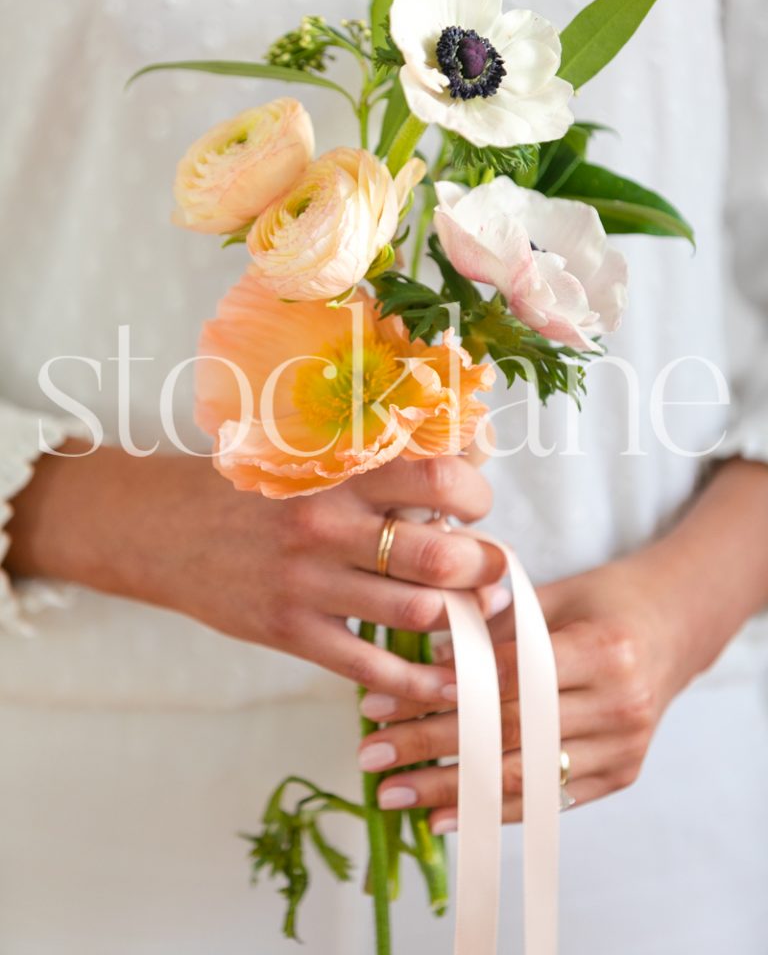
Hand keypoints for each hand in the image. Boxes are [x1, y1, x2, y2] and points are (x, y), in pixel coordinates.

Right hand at [7, 443, 507, 700]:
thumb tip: (456, 471)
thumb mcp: (305, 461)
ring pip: (415, 613)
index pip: (434, 478)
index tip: (478, 508)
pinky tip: (449, 684)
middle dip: (487, 568)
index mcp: (337, 475)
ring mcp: (308, 583)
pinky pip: (371, 666)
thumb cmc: (249, 491)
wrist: (164, 530)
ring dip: (462, 622)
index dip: (476, 494)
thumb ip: (371, 468)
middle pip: (439, 554)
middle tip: (499, 573)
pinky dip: (420, 682)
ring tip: (478, 618)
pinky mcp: (290, 631)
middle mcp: (327, 526)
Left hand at [357, 545, 704, 826]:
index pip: (507, 678)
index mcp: (603, 647)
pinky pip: (547, 801)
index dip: (443, 693)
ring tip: (393, 792)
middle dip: (431, 746)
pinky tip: (442, 817)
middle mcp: (619, 703)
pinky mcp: (621, 774)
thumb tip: (419, 655)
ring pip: (522, 776)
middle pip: (508, 732)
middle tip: (372, 755)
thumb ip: (493, 624)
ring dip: (450, 789)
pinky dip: (491, 811)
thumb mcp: (553, 595)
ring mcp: (624, 746)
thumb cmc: (604, 601)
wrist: (674, 629)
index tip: (384, 703)